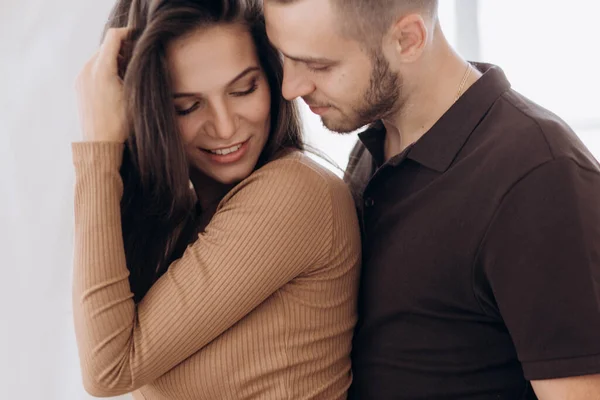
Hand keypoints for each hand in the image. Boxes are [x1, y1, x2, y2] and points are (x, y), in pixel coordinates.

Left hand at [76, 28, 129, 142]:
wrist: (100, 144)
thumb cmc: (121, 123)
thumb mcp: (134, 94)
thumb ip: (134, 71)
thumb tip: (137, 57)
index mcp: (102, 69)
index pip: (114, 37)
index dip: (128, 34)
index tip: (139, 40)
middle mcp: (87, 70)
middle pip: (105, 46)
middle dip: (121, 49)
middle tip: (137, 60)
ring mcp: (80, 78)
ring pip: (98, 57)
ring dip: (112, 60)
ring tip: (126, 74)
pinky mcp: (78, 86)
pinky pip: (91, 69)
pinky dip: (103, 69)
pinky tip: (114, 83)